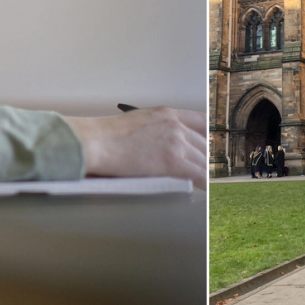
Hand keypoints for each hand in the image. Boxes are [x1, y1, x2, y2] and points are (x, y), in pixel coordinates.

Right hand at [64, 107, 206, 188]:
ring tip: (204, 184)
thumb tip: (162, 146)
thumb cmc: (106, 136)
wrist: (96, 141)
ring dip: (204, 173)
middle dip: (205, 159)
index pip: (201, 121)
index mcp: (166, 113)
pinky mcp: (173, 161)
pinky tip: (205, 191)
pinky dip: (204, 184)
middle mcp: (175, 124)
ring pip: (203, 161)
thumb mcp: (137, 121)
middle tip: (204, 171)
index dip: (207, 137)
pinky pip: (199, 175)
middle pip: (204, 144)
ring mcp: (176, 142)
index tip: (207, 146)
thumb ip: (155, 129)